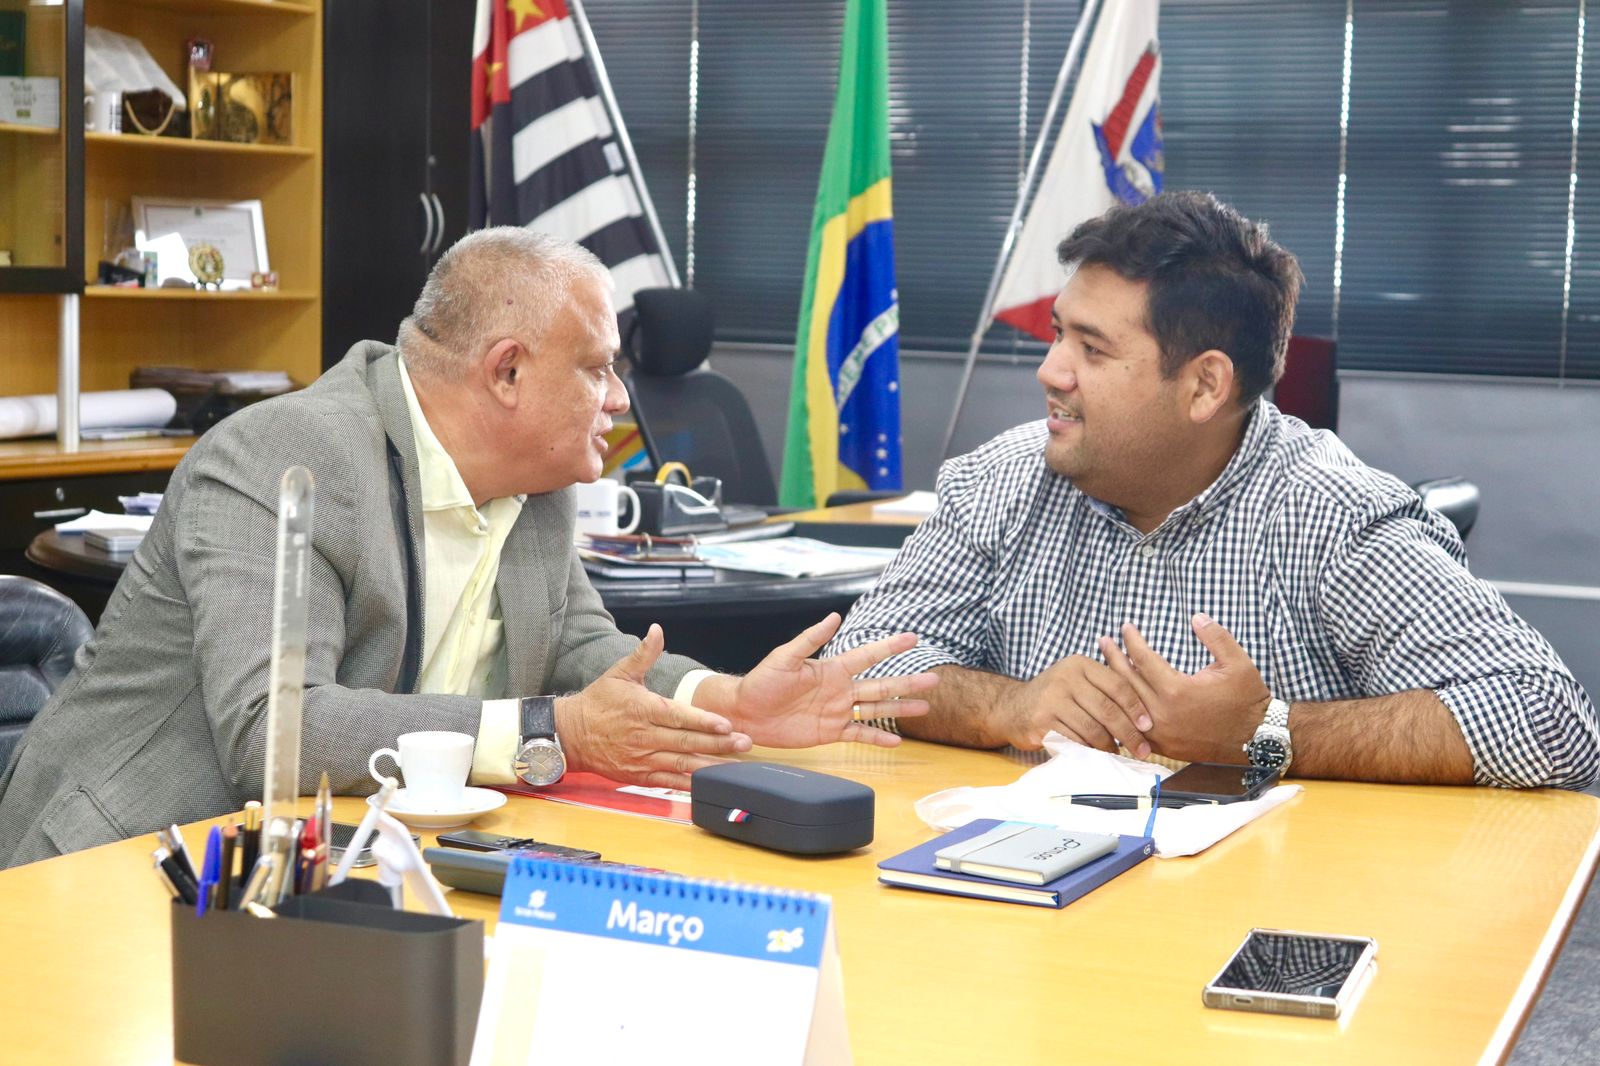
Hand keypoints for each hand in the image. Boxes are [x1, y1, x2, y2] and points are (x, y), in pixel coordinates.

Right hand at [557, 624, 752, 789]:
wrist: (570, 734)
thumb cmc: (598, 702)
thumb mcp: (620, 673)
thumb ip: (644, 654)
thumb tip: (657, 630)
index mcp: (643, 709)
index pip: (678, 716)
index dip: (703, 721)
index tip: (727, 724)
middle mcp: (644, 736)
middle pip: (687, 742)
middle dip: (719, 744)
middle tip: (745, 744)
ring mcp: (642, 759)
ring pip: (681, 764)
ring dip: (710, 766)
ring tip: (736, 766)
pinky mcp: (638, 777)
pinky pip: (668, 783)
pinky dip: (689, 785)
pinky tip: (709, 784)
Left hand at [721, 613, 937, 748]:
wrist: (746, 713)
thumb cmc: (762, 681)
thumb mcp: (784, 657)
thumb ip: (810, 639)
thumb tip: (833, 617)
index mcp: (832, 669)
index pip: (867, 656)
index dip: (890, 647)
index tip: (913, 638)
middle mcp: (840, 689)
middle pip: (881, 685)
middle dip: (907, 682)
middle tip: (934, 679)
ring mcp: (838, 711)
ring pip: (876, 709)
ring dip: (901, 708)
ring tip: (925, 707)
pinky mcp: (830, 732)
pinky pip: (860, 734)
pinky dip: (879, 737)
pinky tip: (897, 740)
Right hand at [995, 654, 1150, 754]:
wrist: (1011, 707)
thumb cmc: (1054, 697)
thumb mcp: (1076, 680)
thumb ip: (1104, 687)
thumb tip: (1144, 712)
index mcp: (1080, 664)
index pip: (1117, 685)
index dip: (1135, 707)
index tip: (1148, 726)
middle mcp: (1065, 678)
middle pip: (1107, 709)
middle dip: (1129, 733)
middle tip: (1142, 750)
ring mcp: (1052, 699)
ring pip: (1093, 728)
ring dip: (1109, 746)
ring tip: (1118, 754)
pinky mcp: (1042, 722)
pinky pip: (1075, 741)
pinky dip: (1089, 751)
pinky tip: (1096, 756)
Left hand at [1098, 613, 1271, 763]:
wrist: (1258, 740)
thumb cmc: (1248, 700)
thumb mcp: (1238, 663)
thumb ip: (1216, 637)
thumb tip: (1196, 616)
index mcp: (1176, 690)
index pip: (1143, 659)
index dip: (1132, 640)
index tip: (1126, 627)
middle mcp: (1162, 713)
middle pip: (1127, 680)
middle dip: (1113, 657)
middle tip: (1103, 641)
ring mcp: (1160, 733)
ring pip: (1126, 704)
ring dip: (1114, 683)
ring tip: (1104, 665)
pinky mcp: (1163, 746)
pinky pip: (1133, 727)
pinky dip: (1123, 711)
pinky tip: (1116, 700)